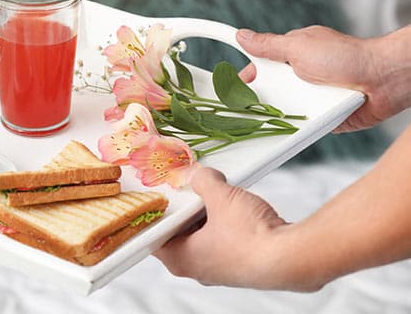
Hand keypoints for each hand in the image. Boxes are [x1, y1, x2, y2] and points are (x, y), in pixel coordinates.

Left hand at [153, 168, 306, 290]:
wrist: (292, 257)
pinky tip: (235, 209)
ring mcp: (219, 270)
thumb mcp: (220, 196)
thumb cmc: (251, 237)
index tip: (156, 196)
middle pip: (178, 233)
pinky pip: (224, 241)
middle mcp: (196, 269)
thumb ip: (204, 181)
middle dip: (184, 209)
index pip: (152, 235)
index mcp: (179, 258)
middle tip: (188, 189)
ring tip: (215, 196)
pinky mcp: (240, 267)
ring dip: (207, 216)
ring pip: (203, 236)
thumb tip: (200, 175)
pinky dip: (225, 225)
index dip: (154, 212)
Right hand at [236, 25, 410, 132]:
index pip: (258, 66)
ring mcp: (309, 98)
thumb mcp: (298, 46)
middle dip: (256, 100)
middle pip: (267, 92)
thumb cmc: (345, 56)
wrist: (382, 81)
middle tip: (239, 110)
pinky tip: (285, 131)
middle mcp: (298, 77)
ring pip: (280, 111)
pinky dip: (294, 127)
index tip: (224, 86)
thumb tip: (242, 35)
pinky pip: (298, 125)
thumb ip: (268, 45)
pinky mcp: (320, 117)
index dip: (242, 76)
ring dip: (275, 115)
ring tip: (260, 124)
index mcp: (291, 55)